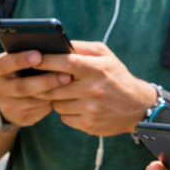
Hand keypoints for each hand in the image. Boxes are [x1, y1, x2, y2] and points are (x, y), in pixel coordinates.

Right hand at [0, 50, 70, 127]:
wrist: (10, 97)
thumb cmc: (21, 70)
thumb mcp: (18, 61)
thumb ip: (30, 56)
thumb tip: (55, 50)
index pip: (5, 64)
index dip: (21, 60)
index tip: (38, 55)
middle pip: (23, 87)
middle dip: (46, 81)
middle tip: (66, 75)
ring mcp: (8, 106)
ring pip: (35, 101)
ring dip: (54, 92)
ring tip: (71, 85)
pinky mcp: (21, 119)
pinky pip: (41, 111)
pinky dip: (53, 102)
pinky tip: (64, 95)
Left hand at [31, 41, 156, 136]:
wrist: (137, 107)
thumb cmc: (117, 76)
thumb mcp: (105, 56)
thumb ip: (82, 48)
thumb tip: (58, 44)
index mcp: (96, 69)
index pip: (64, 63)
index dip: (45, 61)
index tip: (32, 59)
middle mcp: (92, 89)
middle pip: (54, 87)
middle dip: (43, 83)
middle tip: (36, 79)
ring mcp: (90, 109)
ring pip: (56, 104)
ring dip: (55, 98)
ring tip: (63, 92)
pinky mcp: (88, 125)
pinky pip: (64, 117)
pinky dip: (65, 111)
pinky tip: (75, 106)